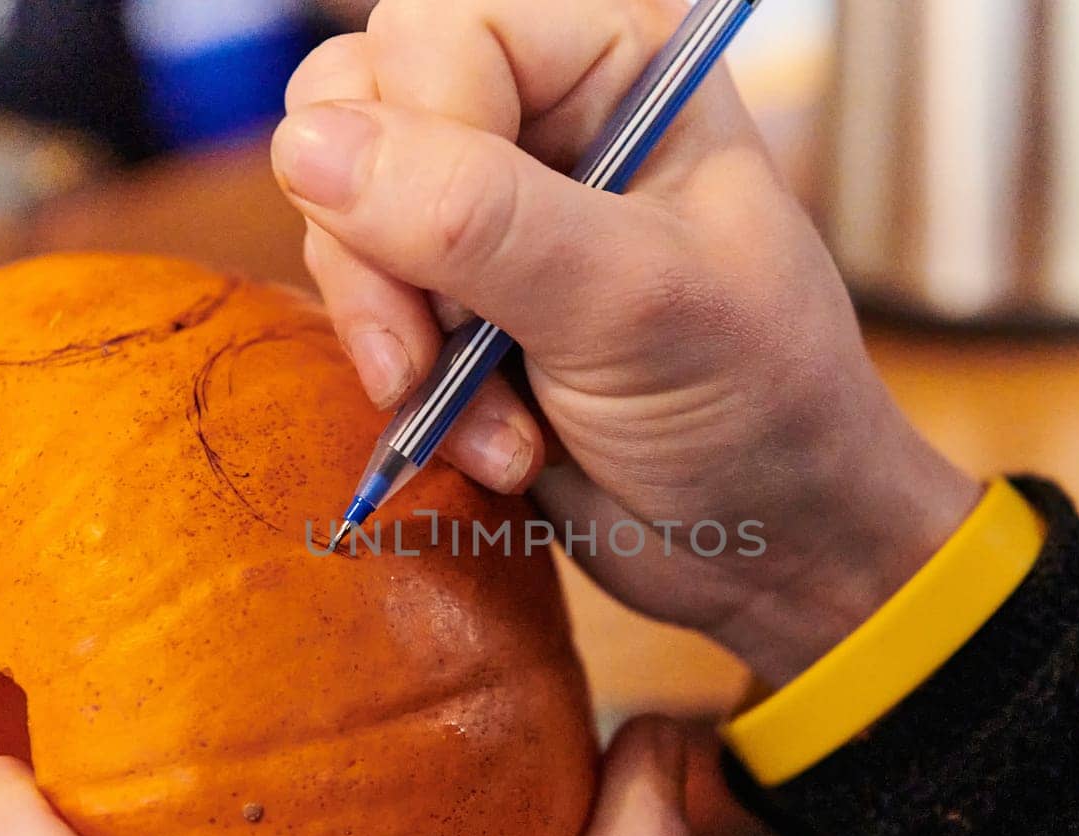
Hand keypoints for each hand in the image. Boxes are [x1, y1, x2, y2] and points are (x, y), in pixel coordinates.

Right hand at [271, 0, 980, 683]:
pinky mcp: (453, 302)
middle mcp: (542, 114)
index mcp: (616, 63)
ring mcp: (486, 211)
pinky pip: (358, 306)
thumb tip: (309, 146)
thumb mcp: (632, 303)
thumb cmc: (756, 405)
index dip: (422, 147)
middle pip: (359, 113)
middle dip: (388, 256)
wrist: (770, 542)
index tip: (469, 279)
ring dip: (402, 342)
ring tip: (503, 432)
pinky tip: (498, 448)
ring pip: (339, 215)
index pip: (437, 35)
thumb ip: (479, 219)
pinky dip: (407, 390)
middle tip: (446, 356)